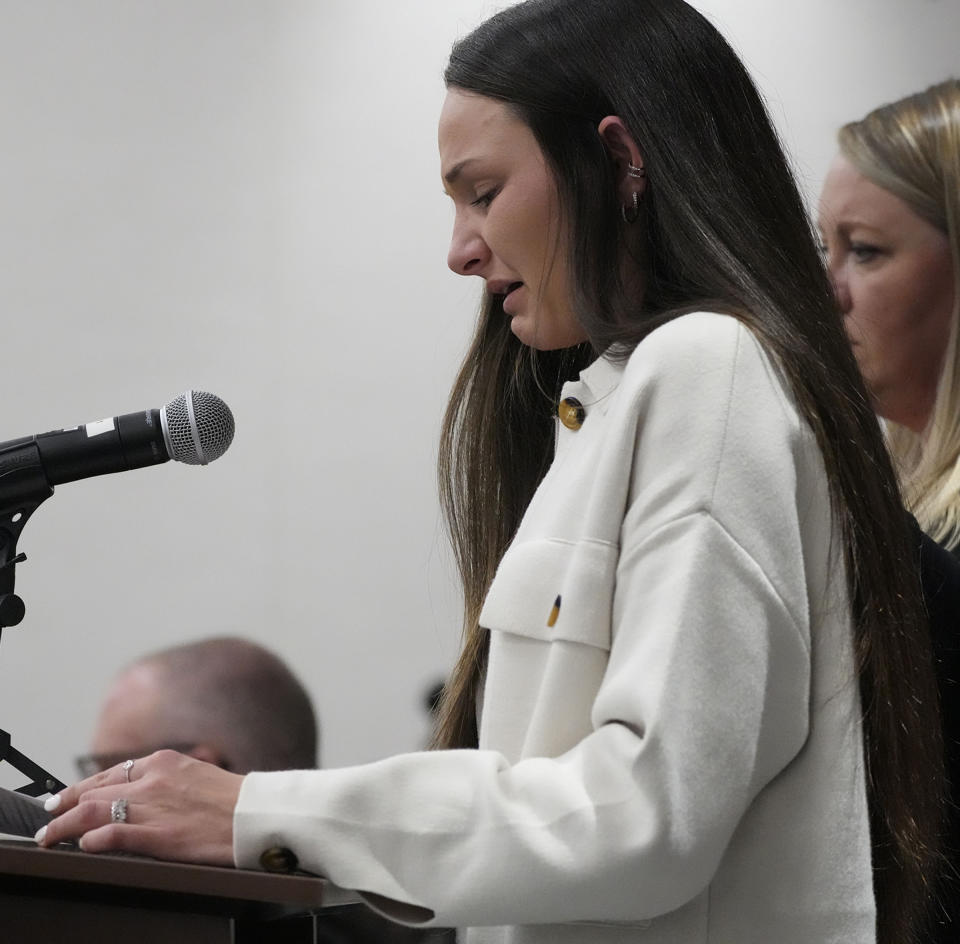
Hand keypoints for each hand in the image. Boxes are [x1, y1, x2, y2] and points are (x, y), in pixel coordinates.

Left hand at [34, 749, 242, 865]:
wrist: (255, 814)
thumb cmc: (231, 798)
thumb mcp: (195, 774)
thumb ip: (165, 779)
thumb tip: (140, 790)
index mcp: (164, 762)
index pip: (109, 773)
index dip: (81, 787)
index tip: (65, 797)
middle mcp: (153, 780)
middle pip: (93, 792)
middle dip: (64, 806)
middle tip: (48, 818)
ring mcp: (154, 808)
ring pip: (92, 812)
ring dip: (64, 825)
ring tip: (51, 835)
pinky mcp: (158, 836)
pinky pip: (113, 836)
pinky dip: (92, 841)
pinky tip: (83, 846)